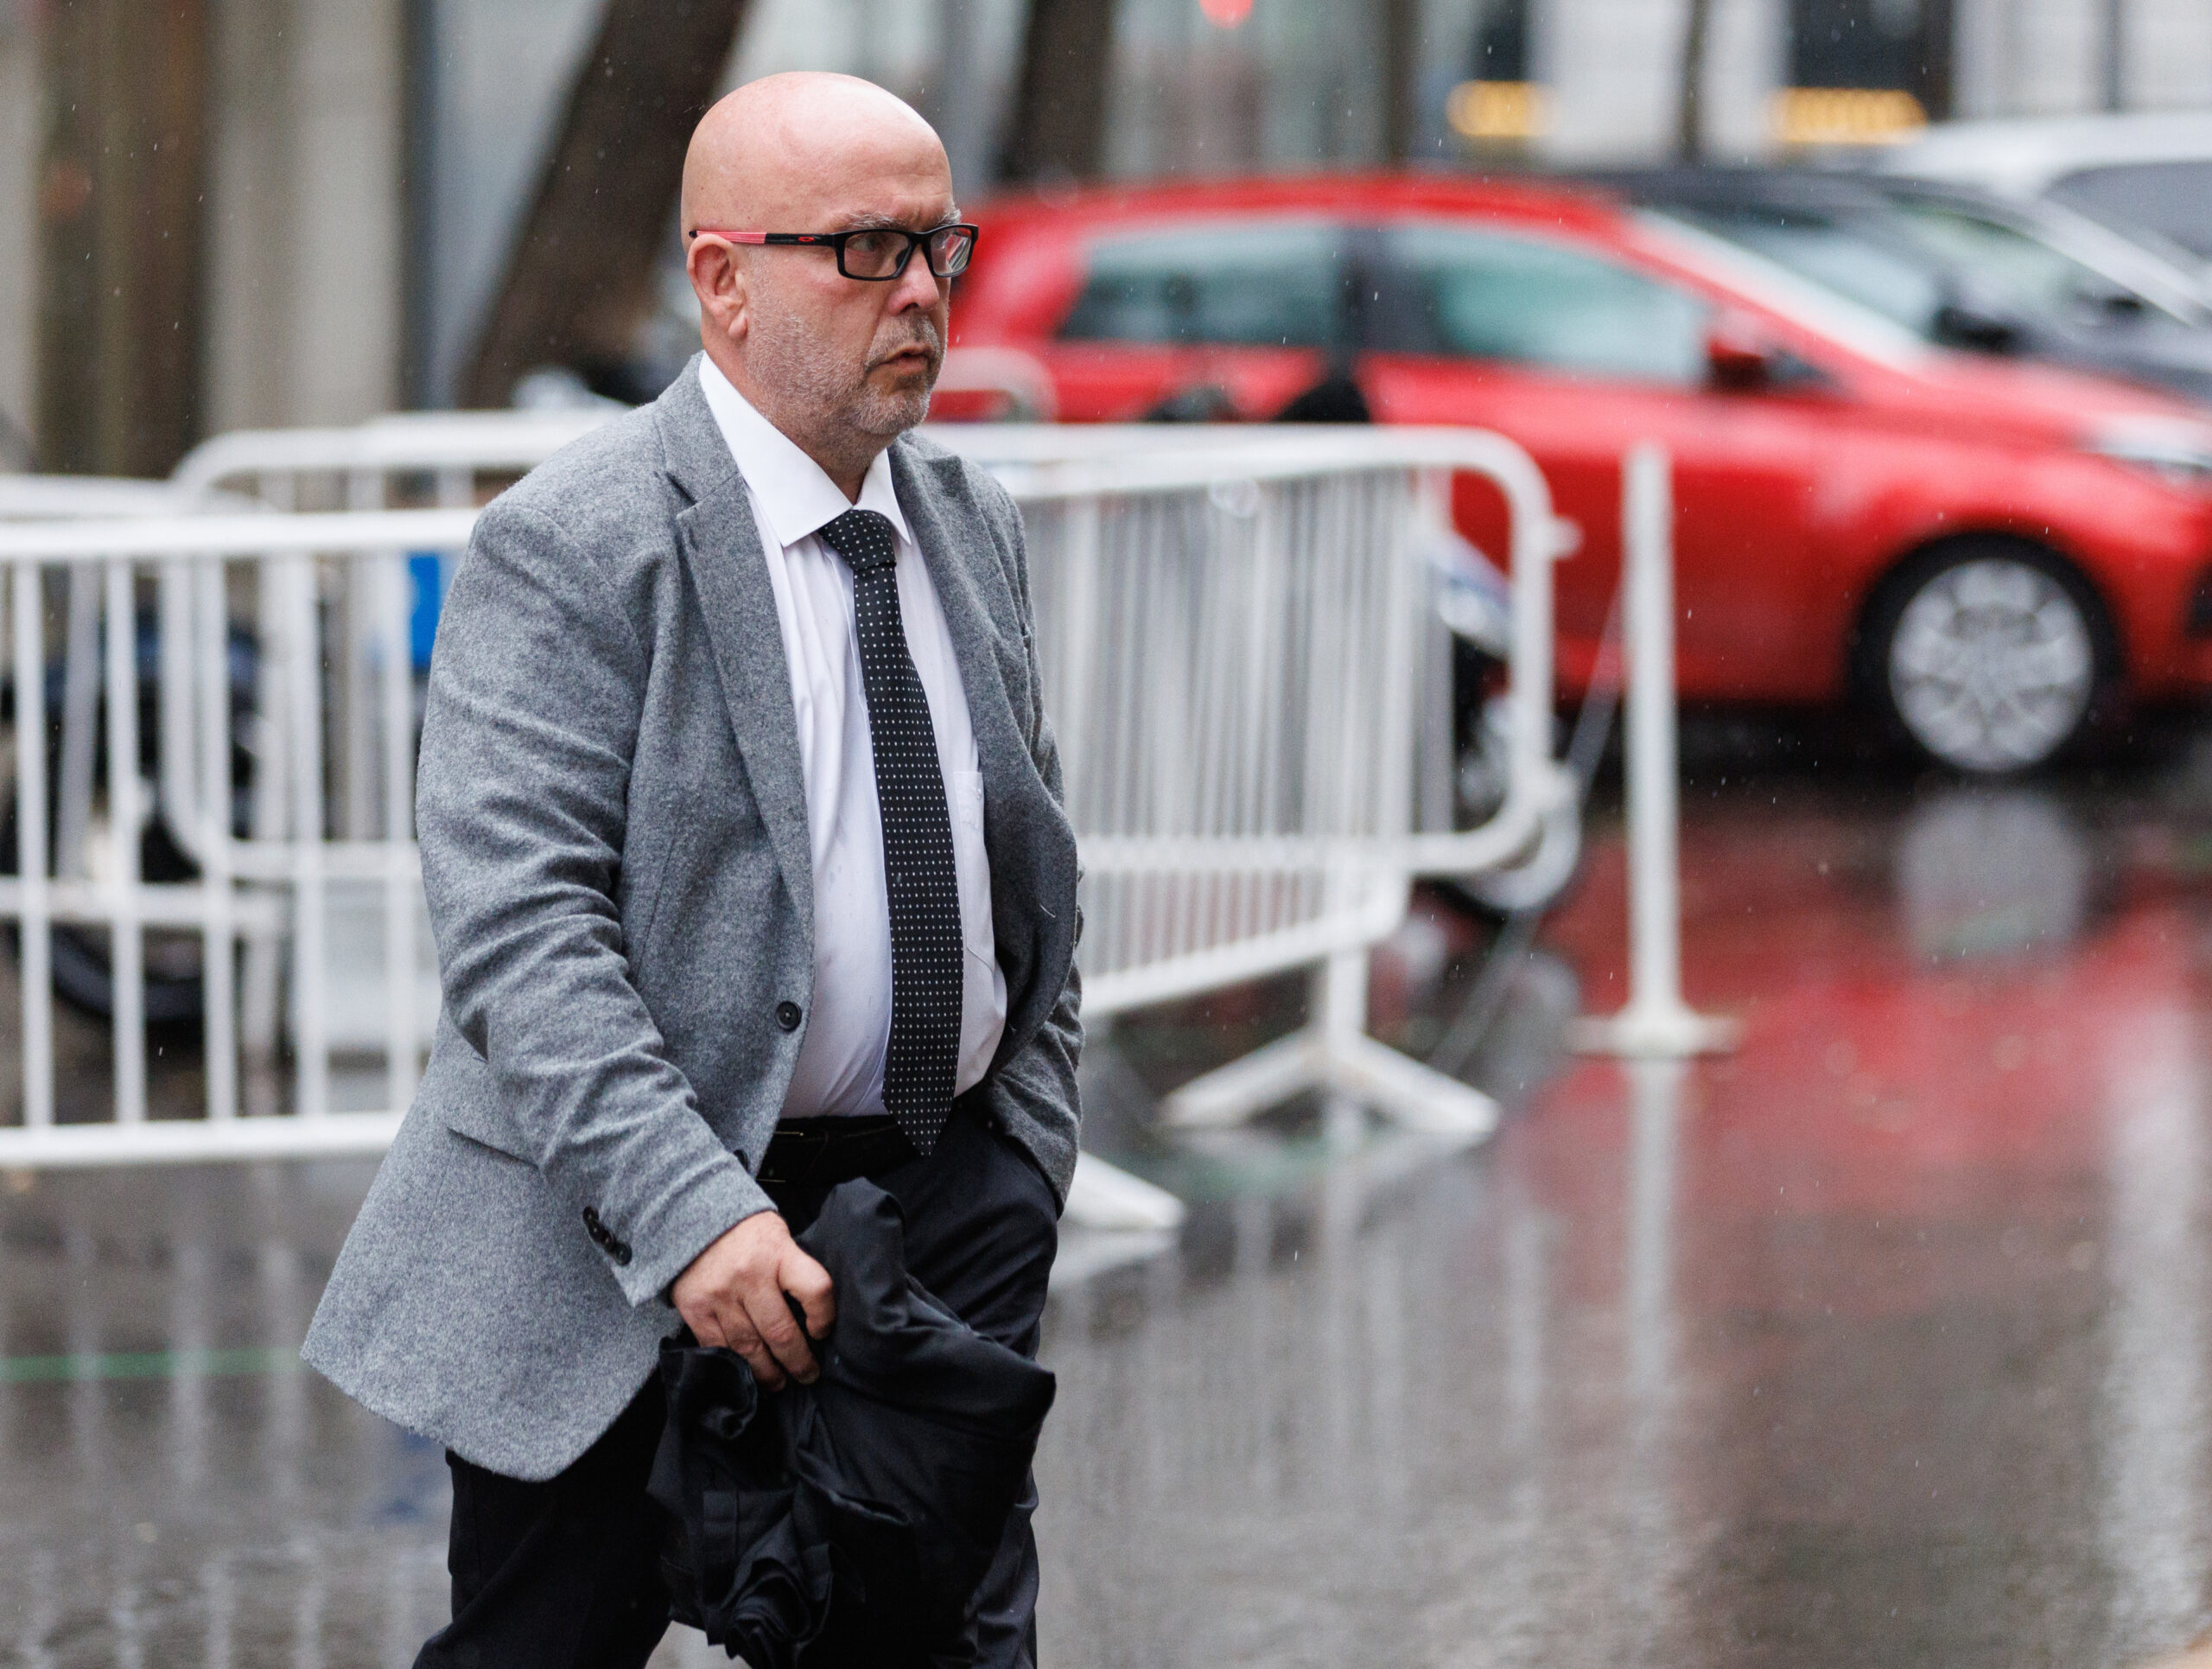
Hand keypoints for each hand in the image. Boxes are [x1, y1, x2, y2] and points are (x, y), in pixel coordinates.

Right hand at [671, 1212, 834, 1389]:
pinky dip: (734, 1364)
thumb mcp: (779, 1236)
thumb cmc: (746, 1231)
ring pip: (749, 1347)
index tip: (823, 1331)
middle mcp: (749, 1277)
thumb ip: (794, 1269)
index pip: (815, 1289)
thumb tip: (814, 1314)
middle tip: (807, 1375)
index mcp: (778, 1253)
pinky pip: (718, 1347)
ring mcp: (720, 1296)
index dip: (825, 1316)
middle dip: (798, 1361)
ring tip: (778, 1382)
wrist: (691, 1215)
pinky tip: (746, 1373)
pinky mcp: (695, 1309)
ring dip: (767, 1372)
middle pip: (781, 1332)